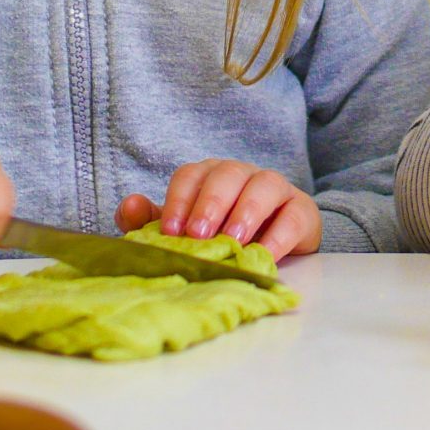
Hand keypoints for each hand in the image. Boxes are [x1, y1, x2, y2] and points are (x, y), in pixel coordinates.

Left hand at [118, 161, 322, 258]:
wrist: (273, 245)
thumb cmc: (221, 236)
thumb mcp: (185, 231)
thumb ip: (152, 221)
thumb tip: (129, 205)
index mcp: (209, 175)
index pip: (190, 175)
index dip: (179, 201)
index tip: (171, 232)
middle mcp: (242, 174)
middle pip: (226, 175)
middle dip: (210, 203)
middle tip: (199, 234)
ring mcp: (274, 188)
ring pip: (263, 185)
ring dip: (246, 211)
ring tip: (233, 239)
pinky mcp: (301, 210)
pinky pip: (292, 216)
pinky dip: (278, 235)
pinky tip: (264, 255)